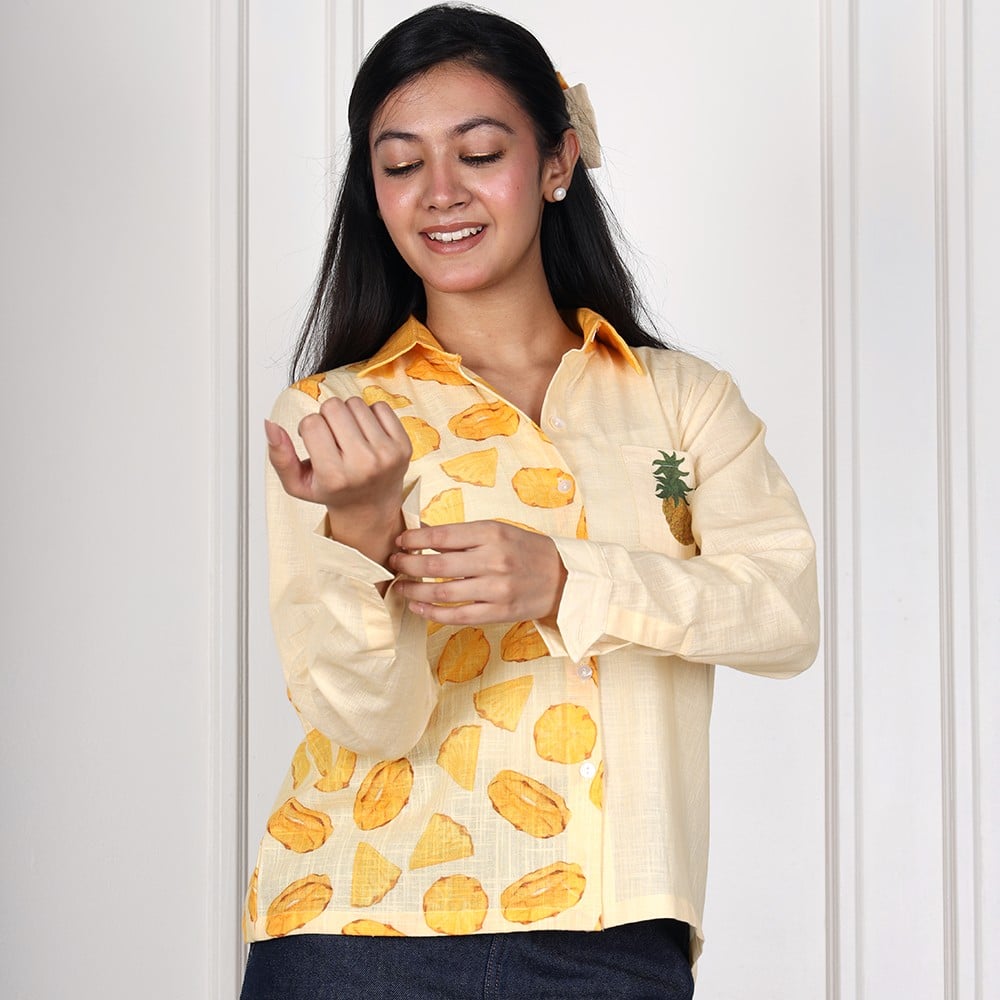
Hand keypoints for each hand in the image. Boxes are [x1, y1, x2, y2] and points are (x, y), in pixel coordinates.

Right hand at [265, 397, 411, 564]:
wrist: (371, 508)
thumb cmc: (334, 492)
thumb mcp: (298, 484)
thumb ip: (279, 456)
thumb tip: (269, 424)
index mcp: (335, 476)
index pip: (311, 423)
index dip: (308, 428)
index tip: (316, 444)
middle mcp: (363, 465)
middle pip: (334, 407)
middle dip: (328, 418)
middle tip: (333, 439)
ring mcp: (387, 455)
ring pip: (356, 403)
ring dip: (349, 415)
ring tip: (350, 437)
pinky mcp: (404, 446)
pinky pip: (380, 406)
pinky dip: (371, 415)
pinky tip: (368, 435)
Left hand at [390, 520, 567, 624]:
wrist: (564, 578)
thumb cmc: (527, 551)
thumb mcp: (500, 531)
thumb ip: (465, 535)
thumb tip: (423, 536)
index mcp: (492, 533)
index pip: (441, 536)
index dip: (414, 539)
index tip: (400, 541)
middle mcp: (493, 560)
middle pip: (436, 565)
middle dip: (407, 564)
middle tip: (394, 563)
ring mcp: (496, 588)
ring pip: (442, 593)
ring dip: (414, 591)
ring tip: (401, 587)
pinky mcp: (498, 612)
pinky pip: (458, 616)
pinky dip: (432, 614)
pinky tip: (418, 608)